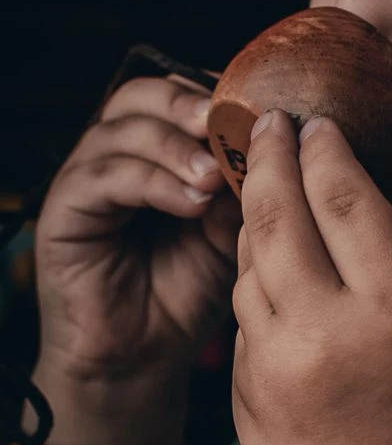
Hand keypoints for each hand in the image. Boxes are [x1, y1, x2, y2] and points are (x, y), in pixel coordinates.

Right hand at [12, 75, 240, 444]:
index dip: (221, 92)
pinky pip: (105, 177)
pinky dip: (153, 181)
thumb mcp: (234, 226)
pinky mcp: (66, 210)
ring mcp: (90, 176)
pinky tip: (190, 203)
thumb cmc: (194, 285)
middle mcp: (123, 151)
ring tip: (214, 175)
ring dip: (176, 145)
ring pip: (124, 128)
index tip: (261, 107)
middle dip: (191, 105)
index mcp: (165, 147)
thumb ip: (245, 183)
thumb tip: (274, 141)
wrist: (147, 352)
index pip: (183, 92)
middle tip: (228, 125)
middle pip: (146, 94)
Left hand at [232, 109, 391, 444]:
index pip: (348, 197)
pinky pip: (242, 309)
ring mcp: (277, 364)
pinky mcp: (244, 393)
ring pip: (249, 256)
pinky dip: (253, 271)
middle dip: (271, 154)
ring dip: (255, 210)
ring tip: (263, 180)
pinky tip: (266, 257)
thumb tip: (355, 221)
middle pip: (283, 211)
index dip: (328, 147)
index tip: (318, 121)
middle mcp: (331, 328)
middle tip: (267, 121)